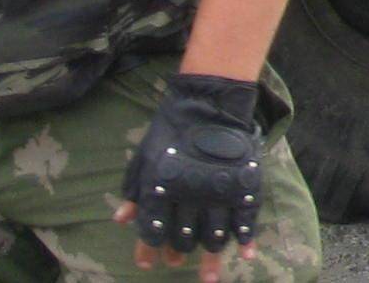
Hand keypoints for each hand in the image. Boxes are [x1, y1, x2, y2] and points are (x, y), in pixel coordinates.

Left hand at [114, 73, 263, 276]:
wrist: (210, 102)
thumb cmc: (172, 129)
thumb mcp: (144, 158)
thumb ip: (135, 190)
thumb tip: (122, 220)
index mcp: (161, 188)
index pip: (153, 231)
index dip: (149, 251)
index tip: (150, 264)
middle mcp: (189, 195)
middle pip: (182, 238)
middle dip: (178, 253)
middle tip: (177, 261)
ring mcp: (219, 190)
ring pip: (213, 235)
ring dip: (210, 256)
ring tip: (207, 274)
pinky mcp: (243, 183)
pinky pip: (246, 218)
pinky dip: (246, 239)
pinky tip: (246, 254)